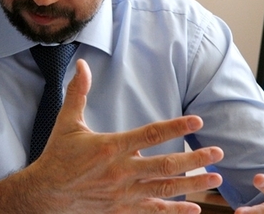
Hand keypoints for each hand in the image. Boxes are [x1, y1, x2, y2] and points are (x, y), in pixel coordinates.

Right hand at [26, 58, 223, 212]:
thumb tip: (81, 64)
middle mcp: (122, 171)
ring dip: (193, 184)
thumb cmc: (58, 156)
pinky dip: (175, 211)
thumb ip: (78, 93)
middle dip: (196, 159)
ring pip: (165, 189)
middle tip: (218, 152)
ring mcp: (124, 193)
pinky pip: (154, 211)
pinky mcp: (122, 209)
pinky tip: (194, 209)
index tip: (197, 121)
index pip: (150, 134)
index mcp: (111, 147)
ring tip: (217, 179)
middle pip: (166, 165)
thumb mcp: (67, 122)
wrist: (46, 195)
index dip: (176, 127)